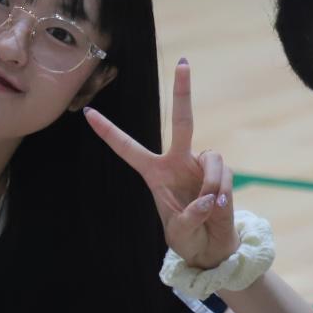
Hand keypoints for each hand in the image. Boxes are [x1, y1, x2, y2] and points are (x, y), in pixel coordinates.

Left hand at [85, 58, 237, 269]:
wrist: (212, 249)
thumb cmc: (188, 238)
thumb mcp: (179, 233)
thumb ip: (190, 216)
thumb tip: (209, 198)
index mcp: (155, 173)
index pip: (128, 149)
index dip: (108, 132)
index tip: (88, 113)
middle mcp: (178, 162)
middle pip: (183, 122)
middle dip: (183, 92)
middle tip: (184, 63)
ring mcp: (202, 166)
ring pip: (211, 158)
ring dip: (211, 184)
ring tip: (210, 207)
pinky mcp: (222, 174)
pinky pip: (224, 175)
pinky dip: (221, 193)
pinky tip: (218, 208)